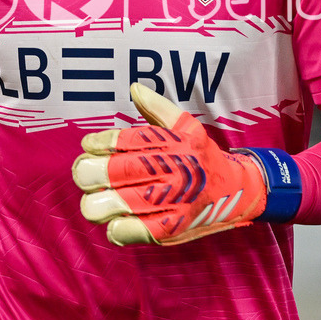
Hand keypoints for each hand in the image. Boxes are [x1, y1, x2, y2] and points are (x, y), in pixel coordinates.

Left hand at [72, 83, 266, 245]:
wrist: (238, 191)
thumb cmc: (203, 156)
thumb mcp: (188, 126)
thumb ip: (158, 108)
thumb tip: (134, 88)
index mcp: (174, 143)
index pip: (126, 140)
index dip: (100, 142)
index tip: (88, 145)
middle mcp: (173, 170)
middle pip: (115, 172)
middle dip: (89, 173)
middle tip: (83, 173)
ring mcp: (172, 202)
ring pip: (116, 203)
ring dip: (96, 203)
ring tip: (95, 199)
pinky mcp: (171, 230)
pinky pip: (130, 231)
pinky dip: (115, 228)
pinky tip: (114, 220)